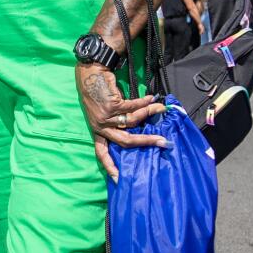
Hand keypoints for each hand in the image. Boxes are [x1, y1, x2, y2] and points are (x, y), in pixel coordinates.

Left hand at [77, 61, 166, 181]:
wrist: (89, 73)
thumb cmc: (97, 92)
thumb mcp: (103, 112)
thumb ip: (117, 122)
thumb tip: (139, 127)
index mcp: (97, 131)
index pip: (101, 153)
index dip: (110, 166)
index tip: (118, 179)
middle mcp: (100, 126)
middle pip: (125, 141)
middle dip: (145, 142)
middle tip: (162, 142)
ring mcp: (105, 116)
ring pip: (133, 121)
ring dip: (149, 114)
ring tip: (160, 109)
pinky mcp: (111, 105)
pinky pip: (133, 107)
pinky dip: (144, 103)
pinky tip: (151, 99)